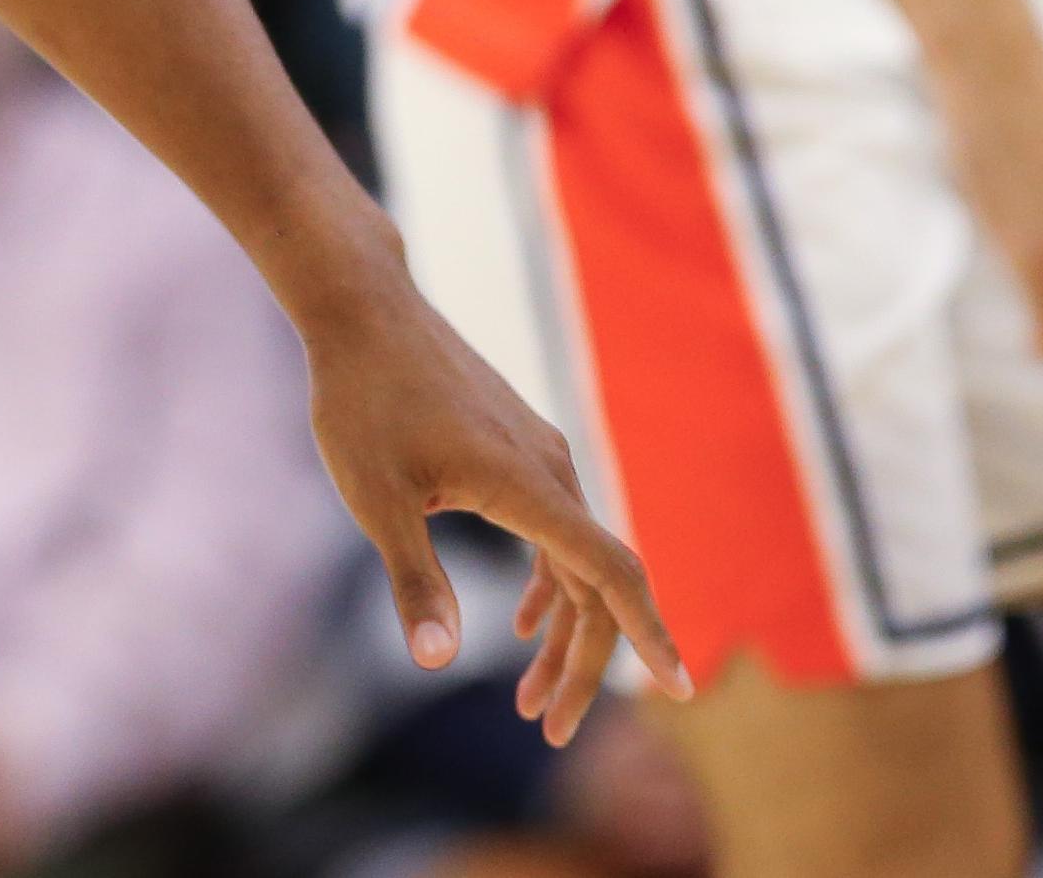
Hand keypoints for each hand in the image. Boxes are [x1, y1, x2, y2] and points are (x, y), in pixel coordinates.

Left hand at [299, 273, 688, 744]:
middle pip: (595, 585)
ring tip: (531, 702)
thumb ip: (414, 580)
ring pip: (575, 560)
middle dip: (582, 665)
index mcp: (527, 486)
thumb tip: (437, 663)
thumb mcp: (374, 498)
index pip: (611, 574)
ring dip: (562, 633)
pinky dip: (549, 584)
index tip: (682, 688)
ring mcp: (540, 456)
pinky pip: (556, 530)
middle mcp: (550, 471)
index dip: (648, 634)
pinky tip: (521, 624)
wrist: (363, 309)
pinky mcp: (520, 447)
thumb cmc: (361, 400)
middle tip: (553, 733)